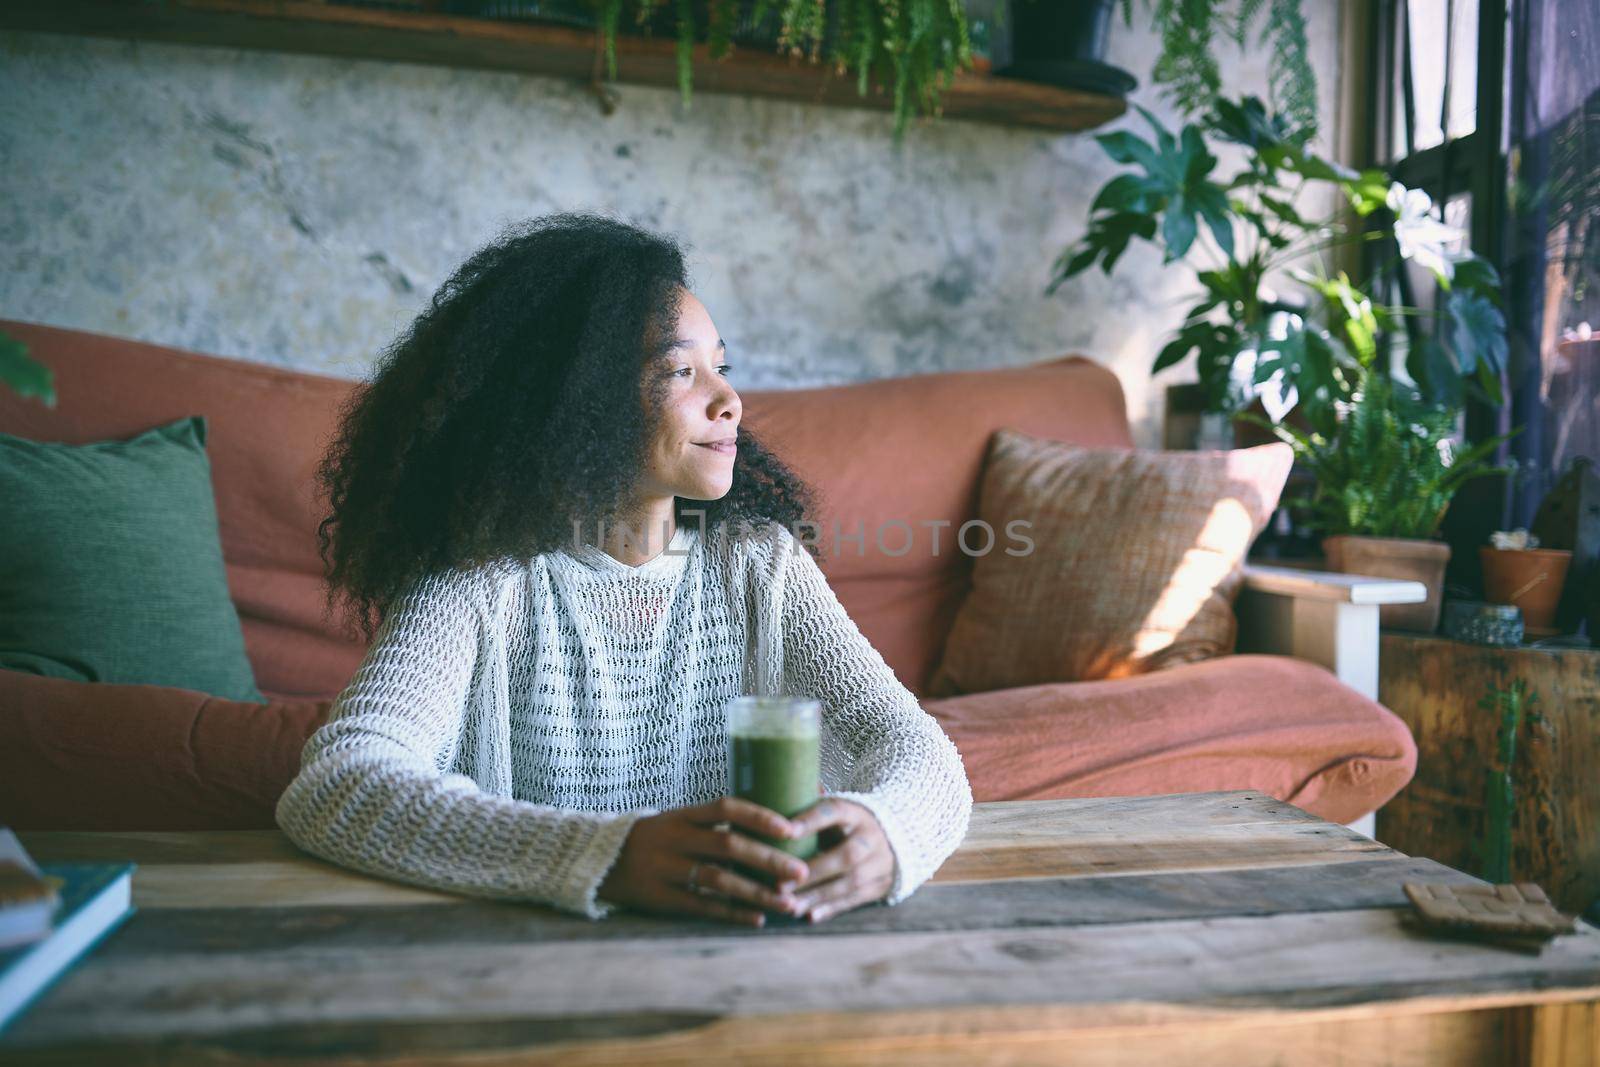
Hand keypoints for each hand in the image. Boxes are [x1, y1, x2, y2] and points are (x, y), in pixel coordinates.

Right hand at [596, 796, 813, 926]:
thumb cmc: (655, 840)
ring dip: (757, 892)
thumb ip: (715, 823)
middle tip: (802, 871)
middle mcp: (674, 838)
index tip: (792, 829)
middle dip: (769, 859)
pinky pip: (701, 906)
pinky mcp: (659, 898)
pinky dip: (731, 913)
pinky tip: (758, 919)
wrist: (600, 862)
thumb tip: (772, 822)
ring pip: (718, 879)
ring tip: (789, 903)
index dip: (760, 816)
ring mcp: (665, 868)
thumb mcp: (678, 822)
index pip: (726, 807)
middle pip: (727, 845)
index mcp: (683, 815)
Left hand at [782, 796, 894, 922]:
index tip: (786, 831)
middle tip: (780, 885)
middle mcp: (871, 837)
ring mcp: (880, 863)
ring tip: (790, 906)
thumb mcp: (833, 811)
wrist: (891, 840)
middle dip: (813, 872)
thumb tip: (772, 798)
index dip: (811, 821)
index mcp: (855, 812)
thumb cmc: (844, 824)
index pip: (833, 812)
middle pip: (846, 856)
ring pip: (850, 882)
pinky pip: (855, 899)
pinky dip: (831, 908)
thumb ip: (807, 809)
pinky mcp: (880, 885)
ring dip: (817, 896)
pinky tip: (809, 916)